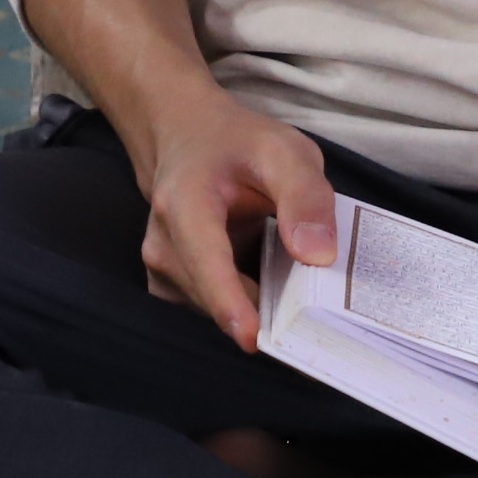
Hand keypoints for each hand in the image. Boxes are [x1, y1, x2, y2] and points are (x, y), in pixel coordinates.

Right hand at [122, 85, 338, 351]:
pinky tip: (266, 284)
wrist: (189, 139)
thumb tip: (317, 256)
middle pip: (215, 297)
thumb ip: (305, 198)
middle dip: (264, 311)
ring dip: (256, 308)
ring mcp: (160, 270)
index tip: (252, 339)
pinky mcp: (168, 287)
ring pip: (215, 311)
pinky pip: (211, 312)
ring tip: (289, 282)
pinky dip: (245, 308)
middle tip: (313, 310)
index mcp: (184, 203)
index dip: (229, 303)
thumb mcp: (285, 152)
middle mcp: (162, 243)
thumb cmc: (237, 146)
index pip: (206, 262)